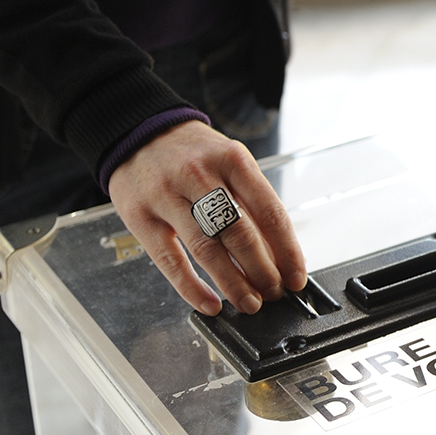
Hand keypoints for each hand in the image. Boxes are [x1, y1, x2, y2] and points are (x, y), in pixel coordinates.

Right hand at [107, 119, 307, 315]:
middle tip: (274, 293)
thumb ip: (252, 201)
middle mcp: (200, 175)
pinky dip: (191, 287)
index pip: (269, 212)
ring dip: (233, 283)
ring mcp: (166, 196)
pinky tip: (209, 303)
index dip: (287, 250)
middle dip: (262, 270)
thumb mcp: (230, 161)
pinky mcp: (139, 217)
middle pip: (239, 233)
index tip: (296, 276)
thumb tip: (279, 253)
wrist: (139, 131)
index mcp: (233, 160)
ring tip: (250, 302)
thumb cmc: (193, 153)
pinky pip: (169, 259)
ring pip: (206, 248)